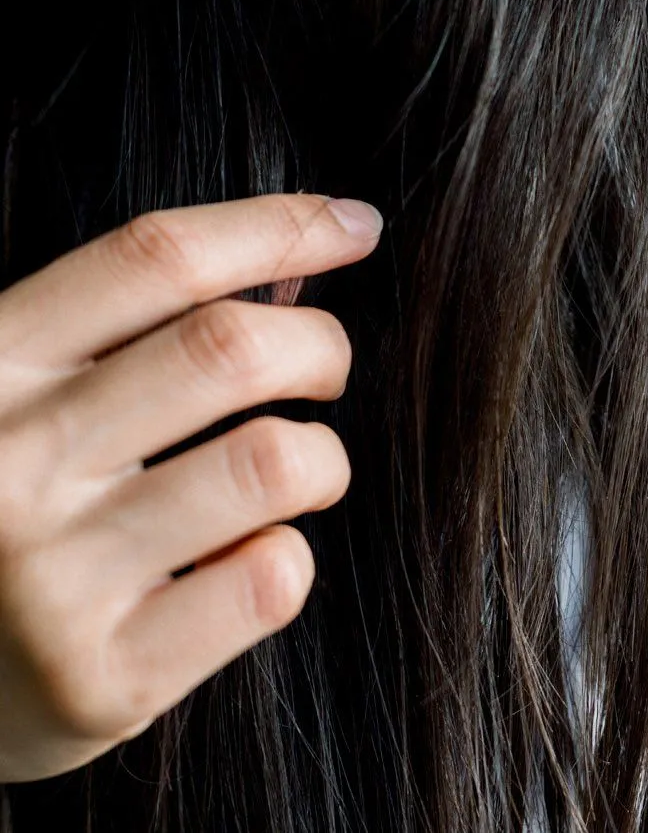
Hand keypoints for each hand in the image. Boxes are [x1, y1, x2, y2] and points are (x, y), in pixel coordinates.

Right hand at [0, 193, 380, 781]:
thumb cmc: (5, 501)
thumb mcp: (21, 392)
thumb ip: (122, 329)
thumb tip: (296, 267)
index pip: (157, 256)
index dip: (276, 227)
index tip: (355, 224)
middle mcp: (12, 462)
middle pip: (228, 348)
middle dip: (318, 343)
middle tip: (324, 368)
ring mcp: (53, 578)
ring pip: (271, 462)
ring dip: (321, 456)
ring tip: (301, 469)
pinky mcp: (102, 679)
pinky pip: (268, 579)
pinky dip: (289, 555)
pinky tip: (253, 556)